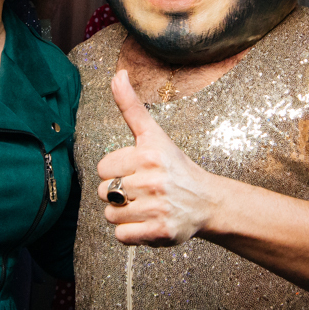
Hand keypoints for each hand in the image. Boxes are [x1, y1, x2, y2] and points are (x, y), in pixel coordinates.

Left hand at [96, 70, 219, 245]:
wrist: (206, 201)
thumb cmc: (174, 166)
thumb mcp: (153, 135)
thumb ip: (131, 106)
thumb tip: (117, 73)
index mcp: (148, 155)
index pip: (102, 168)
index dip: (115, 171)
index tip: (135, 171)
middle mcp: (154, 181)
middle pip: (104, 192)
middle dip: (118, 194)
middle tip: (142, 191)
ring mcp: (158, 207)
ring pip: (110, 216)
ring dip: (123, 215)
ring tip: (145, 206)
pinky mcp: (161, 232)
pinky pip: (122, 236)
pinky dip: (130, 233)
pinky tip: (147, 222)